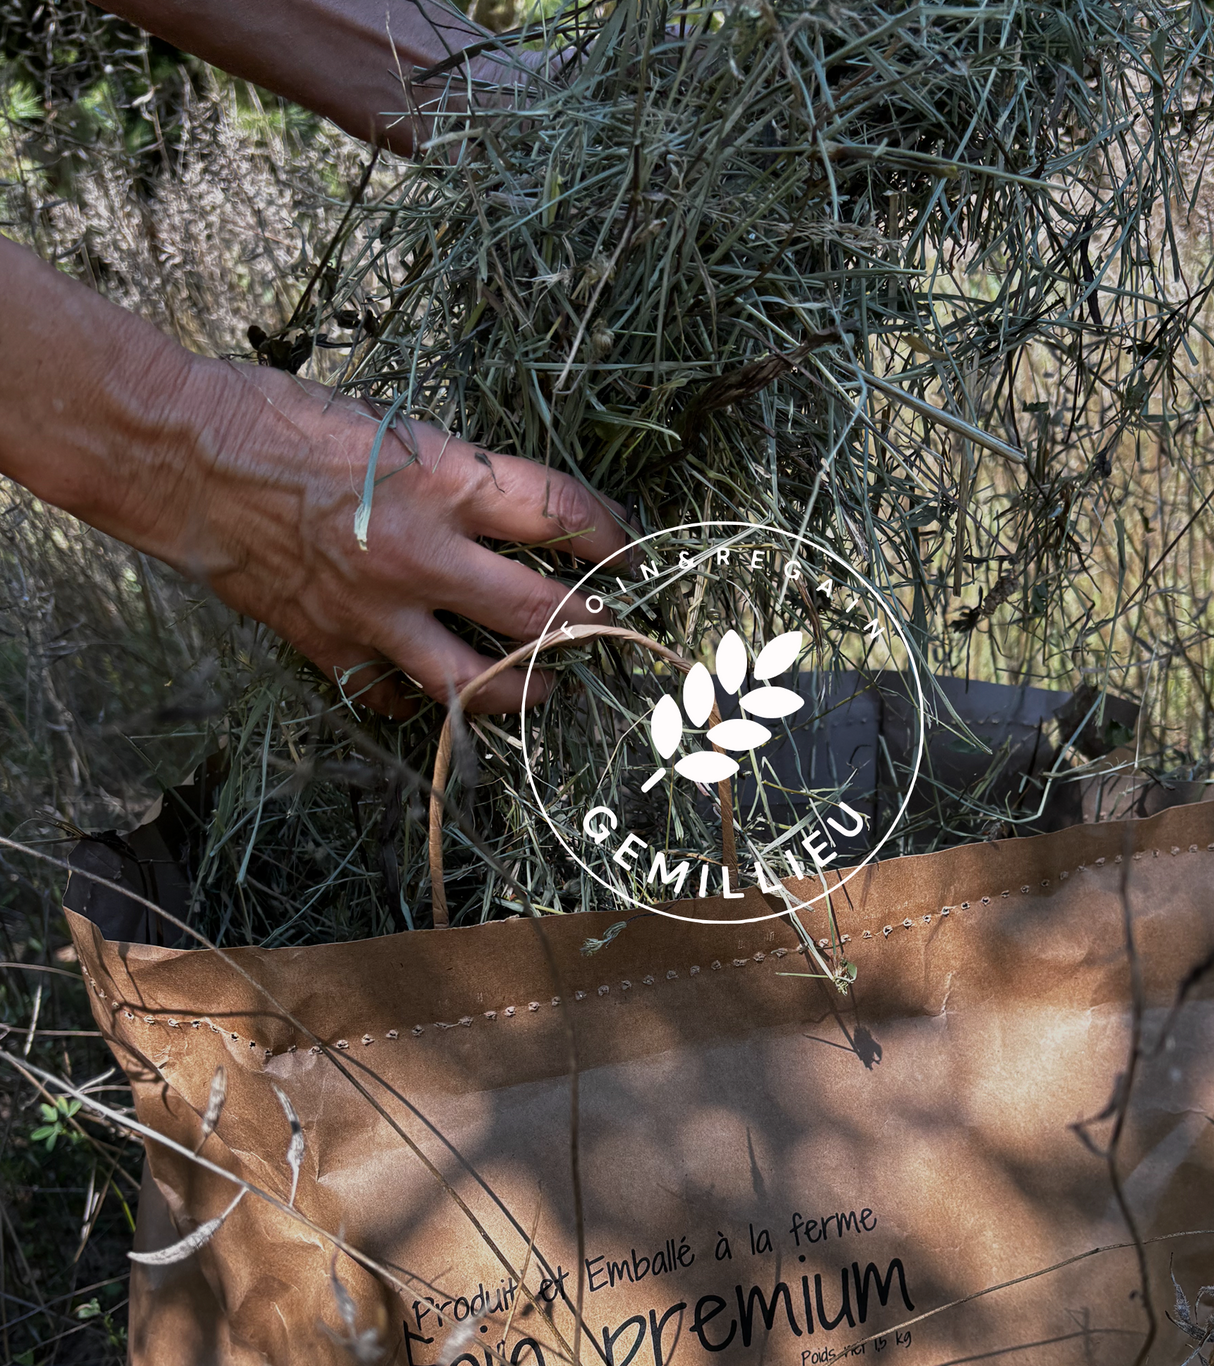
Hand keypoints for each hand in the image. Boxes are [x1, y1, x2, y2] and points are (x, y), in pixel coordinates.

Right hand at [1, 239, 626, 716]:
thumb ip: (455, 477)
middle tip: (612, 631)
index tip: (630, 552)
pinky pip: (388, 693)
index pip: (563, 518)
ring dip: (522, 691)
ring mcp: (377, 609)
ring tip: (546, 691)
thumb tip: (506, 512)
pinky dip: (413, 698)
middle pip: (539, 612)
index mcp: (446, 481)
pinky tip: (430, 696)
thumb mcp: (393, 424)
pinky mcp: (330, 643)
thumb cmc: (280, 416)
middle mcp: (424, 553)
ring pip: (475, 680)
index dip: (610, 538)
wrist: (180, 451)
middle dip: (591, 627)